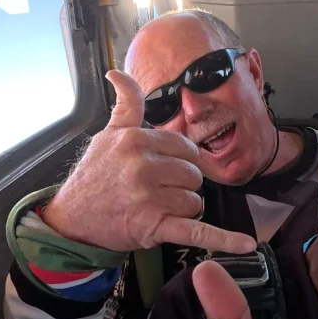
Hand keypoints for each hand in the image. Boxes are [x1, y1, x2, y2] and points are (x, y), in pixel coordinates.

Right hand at [41, 71, 255, 253]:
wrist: (71, 219)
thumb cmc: (93, 177)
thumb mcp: (106, 135)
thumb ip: (125, 106)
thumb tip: (117, 74)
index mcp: (137, 140)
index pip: (185, 147)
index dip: (181, 161)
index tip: (164, 169)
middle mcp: (144, 166)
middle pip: (194, 174)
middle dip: (182, 185)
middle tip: (157, 191)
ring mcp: (150, 198)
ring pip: (195, 201)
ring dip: (183, 208)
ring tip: (157, 208)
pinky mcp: (155, 226)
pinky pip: (197, 231)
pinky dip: (224, 239)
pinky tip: (246, 244)